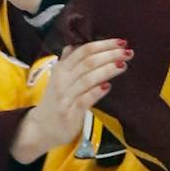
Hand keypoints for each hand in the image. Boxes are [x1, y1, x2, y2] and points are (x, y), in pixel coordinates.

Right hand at [12, 39, 130, 163]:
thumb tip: (74, 45)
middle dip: (109, 55)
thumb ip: (67, 62)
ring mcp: (65, 97)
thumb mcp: (58, 78)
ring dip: (107, 70)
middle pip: (88, 62)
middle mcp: (62, 80)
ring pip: (87, 79)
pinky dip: (96, 92)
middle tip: (128, 52)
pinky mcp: (69, 113)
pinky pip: (84, 100)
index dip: (103, 45)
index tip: (121, 42)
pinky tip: (108, 86)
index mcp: (61, 68)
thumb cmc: (55, 101)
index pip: (83, 51)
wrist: (41, 127)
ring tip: (123, 65)